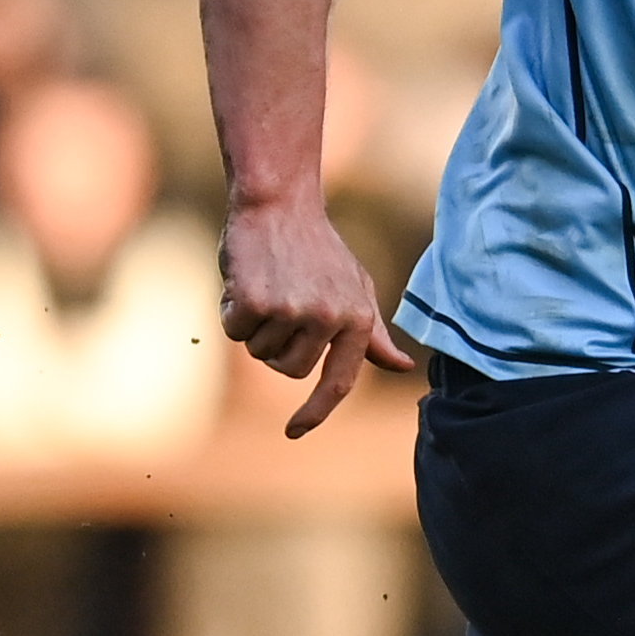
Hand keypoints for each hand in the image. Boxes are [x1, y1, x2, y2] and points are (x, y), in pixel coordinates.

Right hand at [219, 194, 413, 436]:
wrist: (279, 204)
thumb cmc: (318, 250)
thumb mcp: (356, 289)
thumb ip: (372, 333)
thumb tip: (402, 366)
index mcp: (358, 319)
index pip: (339, 383)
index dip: (316, 412)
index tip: (295, 431)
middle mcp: (329, 319)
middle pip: (290, 370)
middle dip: (277, 346)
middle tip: (280, 303)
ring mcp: (293, 311)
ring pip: (260, 352)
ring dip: (255, 326)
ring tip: (267, 286)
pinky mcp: (256, 302)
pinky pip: (235, 332)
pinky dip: (232, 312)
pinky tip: (244, 281)